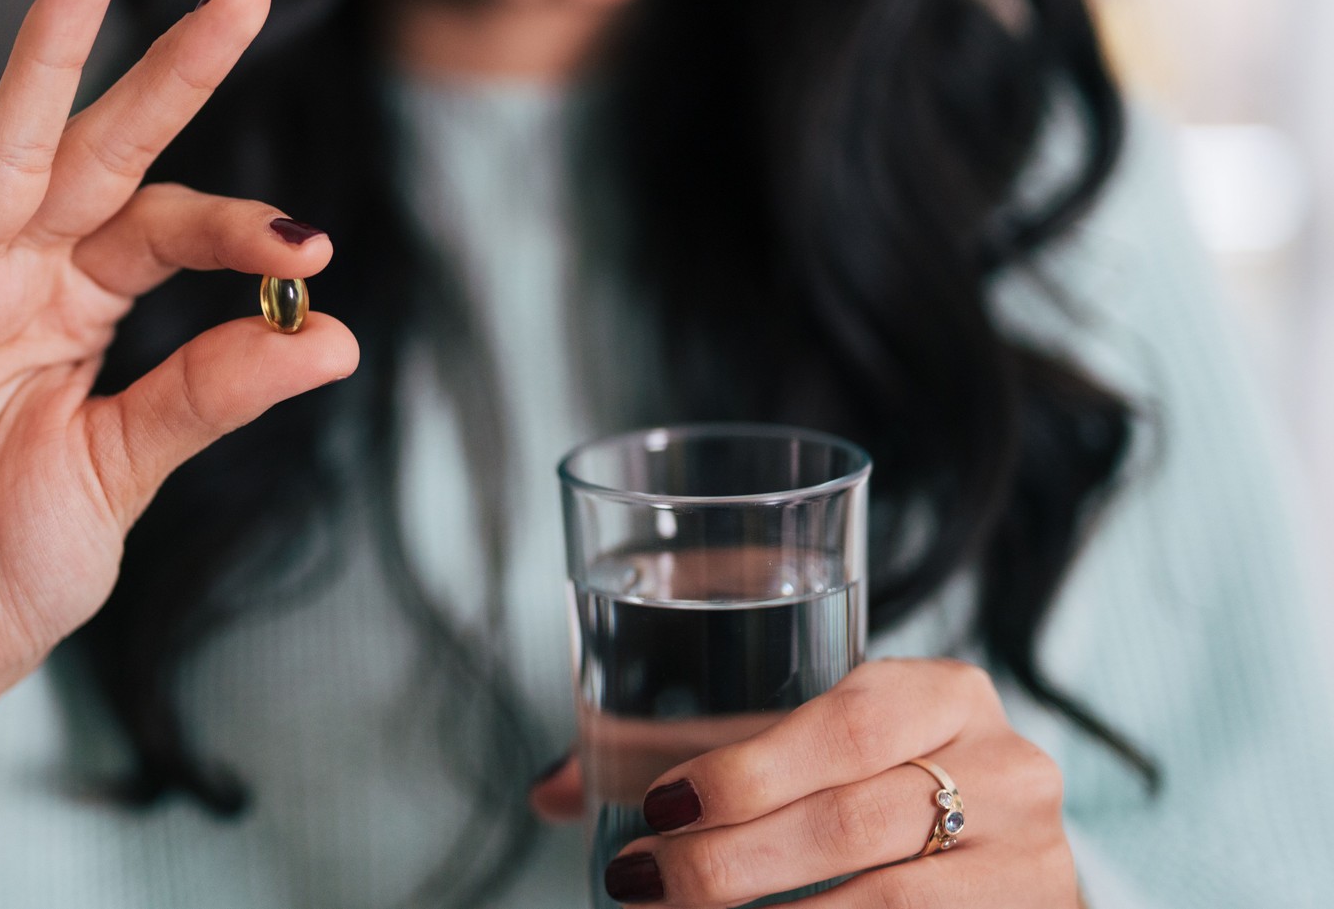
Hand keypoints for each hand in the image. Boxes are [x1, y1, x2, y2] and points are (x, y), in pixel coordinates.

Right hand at [0, 0, 358, 856]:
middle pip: (104, 152)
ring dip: (46, 55)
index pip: (172, 229)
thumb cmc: (7, 569)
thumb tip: (336, 335)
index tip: (310, 253)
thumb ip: (212, 394)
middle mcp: (17, 280)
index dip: (244, 230)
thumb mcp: (129, 471)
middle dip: (169, 72)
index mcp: (80, 308)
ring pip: (3, 151)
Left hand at [532, 659, 1075, 906]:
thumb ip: (699, 760)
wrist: (1003, 859)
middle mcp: (1008, 769)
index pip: (845, 726)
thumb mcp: (819, 751)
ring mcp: (1031, 860)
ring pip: (880, 902)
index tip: (657, 807)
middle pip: (849, 824)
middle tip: (641, 883)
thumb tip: (549, 792)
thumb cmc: (882, 790)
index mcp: (947, 693)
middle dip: (728, 864)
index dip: (747, 771)